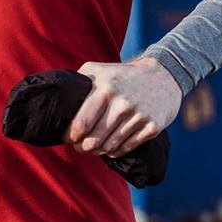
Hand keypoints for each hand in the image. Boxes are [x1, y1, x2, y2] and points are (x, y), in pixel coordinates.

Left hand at [64, 57, 181, 157]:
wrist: (162, 75)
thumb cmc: (121, 75)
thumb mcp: (98, 70)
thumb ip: (78, 82)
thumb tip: (60, 100)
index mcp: (104, 88)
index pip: (81, 124)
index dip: (71, 136)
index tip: (68, 137)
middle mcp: (121, 103)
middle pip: (94, 140)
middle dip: (82, 147)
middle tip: (78, 146)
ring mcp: (138, 116)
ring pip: (109, 147)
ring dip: (98, 151)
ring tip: (92, 148)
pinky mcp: (152, 127)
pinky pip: (126, 148)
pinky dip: (115, 152)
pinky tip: (109, 148)